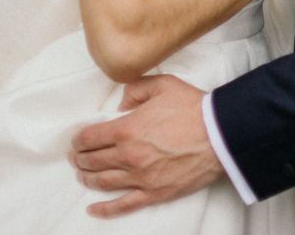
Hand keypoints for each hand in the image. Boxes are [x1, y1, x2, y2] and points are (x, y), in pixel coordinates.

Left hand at [72, 75, 219, 217]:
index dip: (80, 139)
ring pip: (103, 182)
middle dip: (80, 158)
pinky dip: (104, 210)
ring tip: (81, 175)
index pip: (92, 137)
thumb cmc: (193, 108)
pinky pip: (122, 206)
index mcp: (127, 128)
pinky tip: (93, 209)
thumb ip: (137, 88)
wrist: (218, 135)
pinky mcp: (153, 194)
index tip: (77, 140)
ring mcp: (139, 178)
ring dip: (87, 179)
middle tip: (75, 157)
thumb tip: (122, 100)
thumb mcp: (164, 84)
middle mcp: (128, 155)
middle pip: (93, 160)